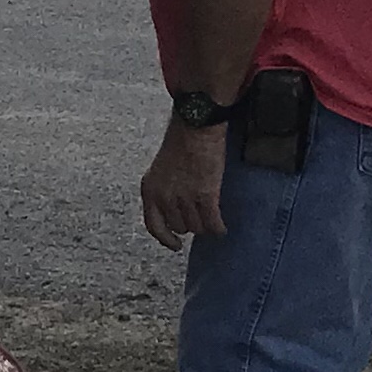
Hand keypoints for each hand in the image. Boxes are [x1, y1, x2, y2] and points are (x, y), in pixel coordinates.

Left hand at [139, 121, 229, 246]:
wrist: (195, 126)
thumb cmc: (181, 141)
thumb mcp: (162, 169)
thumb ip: (165, 191)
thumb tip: (176, 213)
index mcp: (150, 189)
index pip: (154, 225)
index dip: (166, 238)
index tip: (176, 245)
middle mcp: (164, 197)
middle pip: (180, 227)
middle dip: (190, 224)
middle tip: (200, 216)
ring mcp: (184, 198)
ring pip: (197, 227)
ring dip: (205, 226)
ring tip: (212, 218)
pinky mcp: (205, 195)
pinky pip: (212, 223)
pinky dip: (218, 228)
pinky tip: (222, 228)